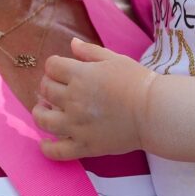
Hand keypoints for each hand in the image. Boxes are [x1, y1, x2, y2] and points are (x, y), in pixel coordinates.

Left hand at [33, 38, 149, 159]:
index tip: (61, 70)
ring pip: (43, 120)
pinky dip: (47, 148)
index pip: (51, 66)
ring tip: (45, 110)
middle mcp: (73, 99)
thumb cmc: (138, 82)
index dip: (54, 66)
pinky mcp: (84, 146)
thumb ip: (90, 52)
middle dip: (48, 86)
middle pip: (45, 89)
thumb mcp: (115, 59)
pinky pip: (57, 151)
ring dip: (40, 113)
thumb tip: (71, 44)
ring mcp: (76, 125)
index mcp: (80, 75)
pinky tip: (46, 143)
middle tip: (56, 89)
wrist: (154, 112)